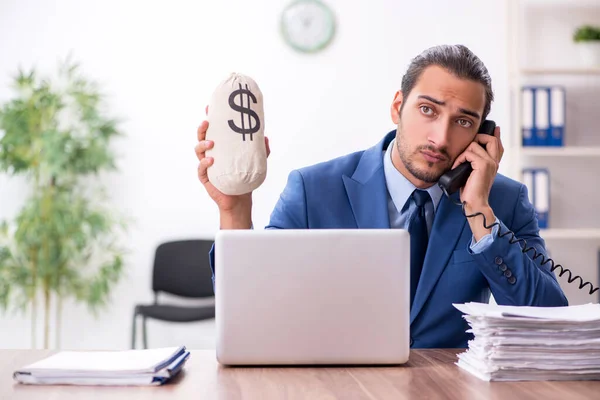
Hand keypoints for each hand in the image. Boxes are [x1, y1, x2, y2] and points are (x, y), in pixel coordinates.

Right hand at [195, 106, 270, 227]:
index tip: (209, 107)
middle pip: (201, 137)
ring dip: (202, 144)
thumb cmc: (244, 178)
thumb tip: (265, 137)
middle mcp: (211, 154)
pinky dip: (204, 163)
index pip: (213, 130)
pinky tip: (211, 160)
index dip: (209, 118)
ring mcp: (207, 166)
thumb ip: (261, 150)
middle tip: (207, 122)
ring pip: (198, 151)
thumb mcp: (255, 162)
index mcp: (220, 148)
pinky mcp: (206, 178)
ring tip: (211, 142)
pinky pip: (201, 169)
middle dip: (202, 128)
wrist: (240, 200)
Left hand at [451, 126, 502, 239]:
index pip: (498, 145)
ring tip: (459, 163)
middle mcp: (494, 161)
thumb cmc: (471, 190)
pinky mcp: (483, 165)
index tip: (495, 128)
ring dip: (463, 153)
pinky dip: (460, 159)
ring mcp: (490, 162)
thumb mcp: (474, 173)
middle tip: (466, 148)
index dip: (496, 135)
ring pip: (475, 144)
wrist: (475, 202)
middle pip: (490, 139)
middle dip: (477, 138)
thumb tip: (469, 152)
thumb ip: (475, 162)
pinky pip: (469, 153)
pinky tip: (457, 167)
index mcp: (494, 163)